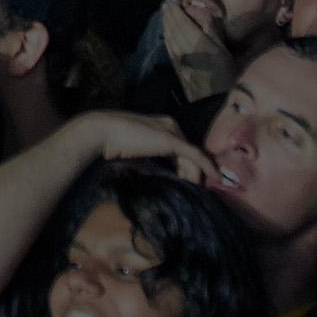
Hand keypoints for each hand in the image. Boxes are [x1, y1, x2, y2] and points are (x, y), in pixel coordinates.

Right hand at [77, 107, 214, 184]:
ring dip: (199, 175)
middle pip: (188, 153)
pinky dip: (207, 167)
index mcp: (160, 126)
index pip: (180, 148)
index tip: (189, 183)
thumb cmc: (110, 144)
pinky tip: (215, 178)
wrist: (101, 133)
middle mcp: (170, 125)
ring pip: (193, 156)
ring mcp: (172, 131)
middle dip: (195, 172)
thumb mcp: (134, 154)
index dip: (186, 166)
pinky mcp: (172, 140)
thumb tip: (155, 178)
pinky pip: (195, 156)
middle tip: (198, 191)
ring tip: (202, 191)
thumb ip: (148, 162)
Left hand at [157, 0, 239, 102]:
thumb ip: (213, 33)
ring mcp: (180, 59)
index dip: (176, 13)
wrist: (214, 100)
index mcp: (197, 43)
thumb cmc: (225, 75)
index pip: (183, 24)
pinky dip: (167, 38)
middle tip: (166, 5)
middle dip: (169, 16)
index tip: (172, 3)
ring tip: (165, 15)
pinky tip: (167, 34)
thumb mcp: (224, 52)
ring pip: (170, 38)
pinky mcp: (178, 68)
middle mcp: (185, 50)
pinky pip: (170, 49)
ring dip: (166, 25)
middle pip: (174, 29)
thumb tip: (205, 16)